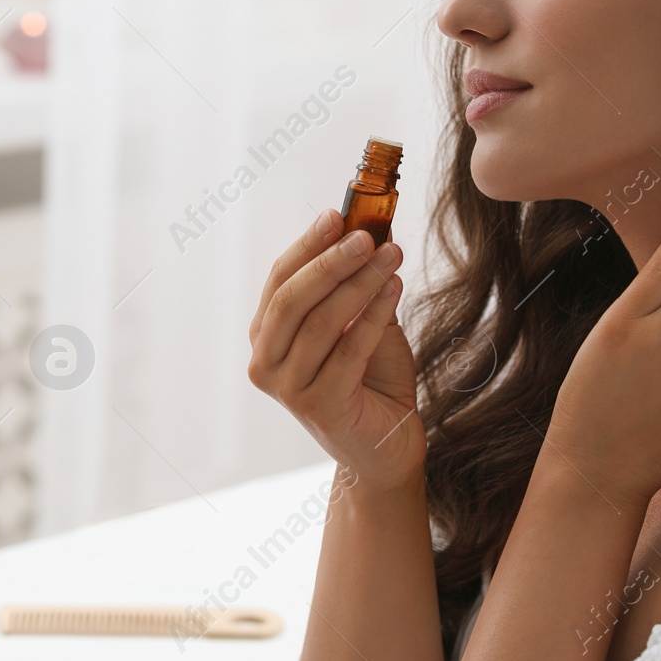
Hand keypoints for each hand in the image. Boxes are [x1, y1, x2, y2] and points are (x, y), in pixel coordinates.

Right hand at [247, 208, 421, 493]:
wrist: (385, 446)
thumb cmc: (371, 380)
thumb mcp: (362, 322)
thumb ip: (356, 286)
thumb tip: (371, 230)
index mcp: (266, 335)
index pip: (279, 279)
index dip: (307, 245)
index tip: (336, 214)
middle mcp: (266, 362)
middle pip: (292, 299)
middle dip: (330, 261)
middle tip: (366, 235)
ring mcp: (288, 388)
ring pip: (321, 322)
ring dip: (360, 283)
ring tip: (391, 256)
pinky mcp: (319, 407)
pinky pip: (348, 351)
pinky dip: (373, 315)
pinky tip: (394, 288)